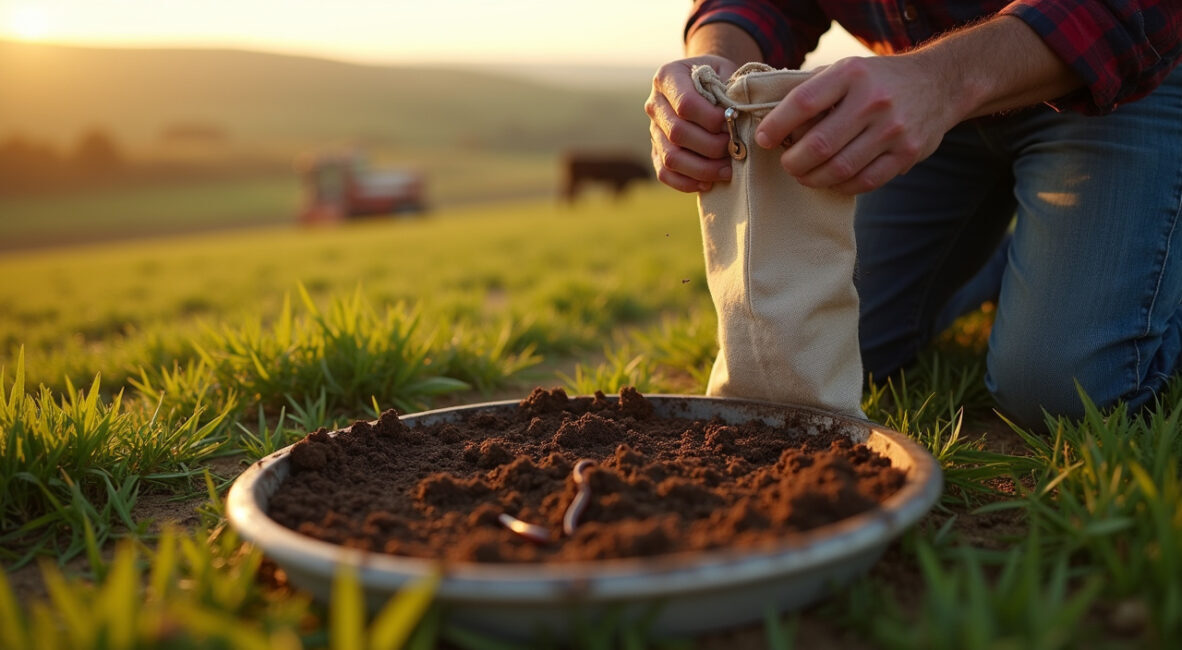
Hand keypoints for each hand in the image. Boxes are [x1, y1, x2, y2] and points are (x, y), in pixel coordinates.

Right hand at [644, 55, 738, 192]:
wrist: (705, 82)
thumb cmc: (719, 77)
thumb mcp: (725, 71)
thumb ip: (728, 90)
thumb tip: (736, 119)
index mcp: (668, 77)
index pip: (686, 104)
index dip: (712, 119)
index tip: (733, 123)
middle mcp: (655, 104)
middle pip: (678, 133)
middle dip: (712, 146)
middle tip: (736, 149)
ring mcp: (653, 130)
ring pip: (671, 157)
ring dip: (703, 168)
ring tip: (727, 171)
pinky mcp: (656, 151)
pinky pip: (664, 173)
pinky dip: (686, 182)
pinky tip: (709, 183)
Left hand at [754, 55, 960, 194]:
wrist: (939, 83)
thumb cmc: (878, 80)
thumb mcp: (847, 70)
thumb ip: (813, 90)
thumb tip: (771, 120)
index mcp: (851, 75)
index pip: (802, 103)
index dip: (777, 126)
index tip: (764, 139)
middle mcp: (873, 101)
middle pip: (819, 144)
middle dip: (793, 162)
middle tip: (787, 163)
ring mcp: (893, 129)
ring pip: (840, 169)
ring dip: (813, 178)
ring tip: (805, 175)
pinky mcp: (907, 153)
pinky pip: (864, 182)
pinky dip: (841, 187)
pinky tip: (831, 181)